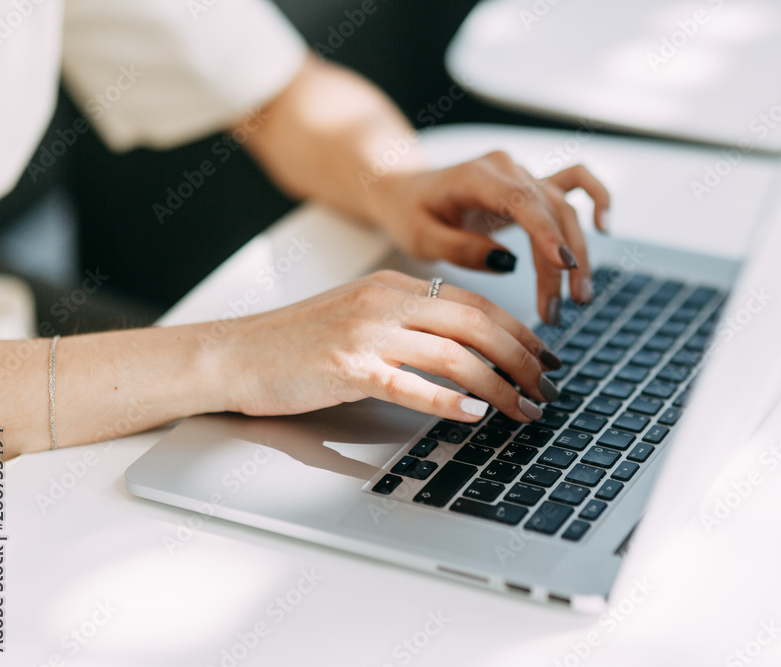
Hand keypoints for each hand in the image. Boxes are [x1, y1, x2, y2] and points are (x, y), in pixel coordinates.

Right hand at [216, 270, 563, 423]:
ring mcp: (365, 333)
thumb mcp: (356, 316)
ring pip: (454, 354)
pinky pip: (409, 383)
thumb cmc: (294, 343)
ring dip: (499, 384)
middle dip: (522, 358)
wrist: (233, 354)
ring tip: (524, 408)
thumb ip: (404, 323)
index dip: (518, 330)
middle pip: (476, 324)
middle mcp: (384, 302)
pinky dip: (448, 400)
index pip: (472, 303)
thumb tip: (459, 348)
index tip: (544, 355)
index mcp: (391, 287)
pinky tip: (475, 414)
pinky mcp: (346, 367)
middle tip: (548, 386)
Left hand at [365, 152, 610, 325]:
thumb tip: (506, 262)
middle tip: (561, 309)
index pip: (522, 201)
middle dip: (563, 263)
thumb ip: (459, 248)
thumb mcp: (421, 237)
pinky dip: (595, 197)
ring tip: (577, 299)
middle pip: (551, 212)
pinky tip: (604, 226)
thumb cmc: (412, 214)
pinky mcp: (533, 186)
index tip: (565, 266)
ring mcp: (524, 174)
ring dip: (578, 253)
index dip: (547, 233)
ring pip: (565, 209)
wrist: (406, 193)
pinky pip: (574, 182)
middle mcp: (507, 169)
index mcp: (477, 176)